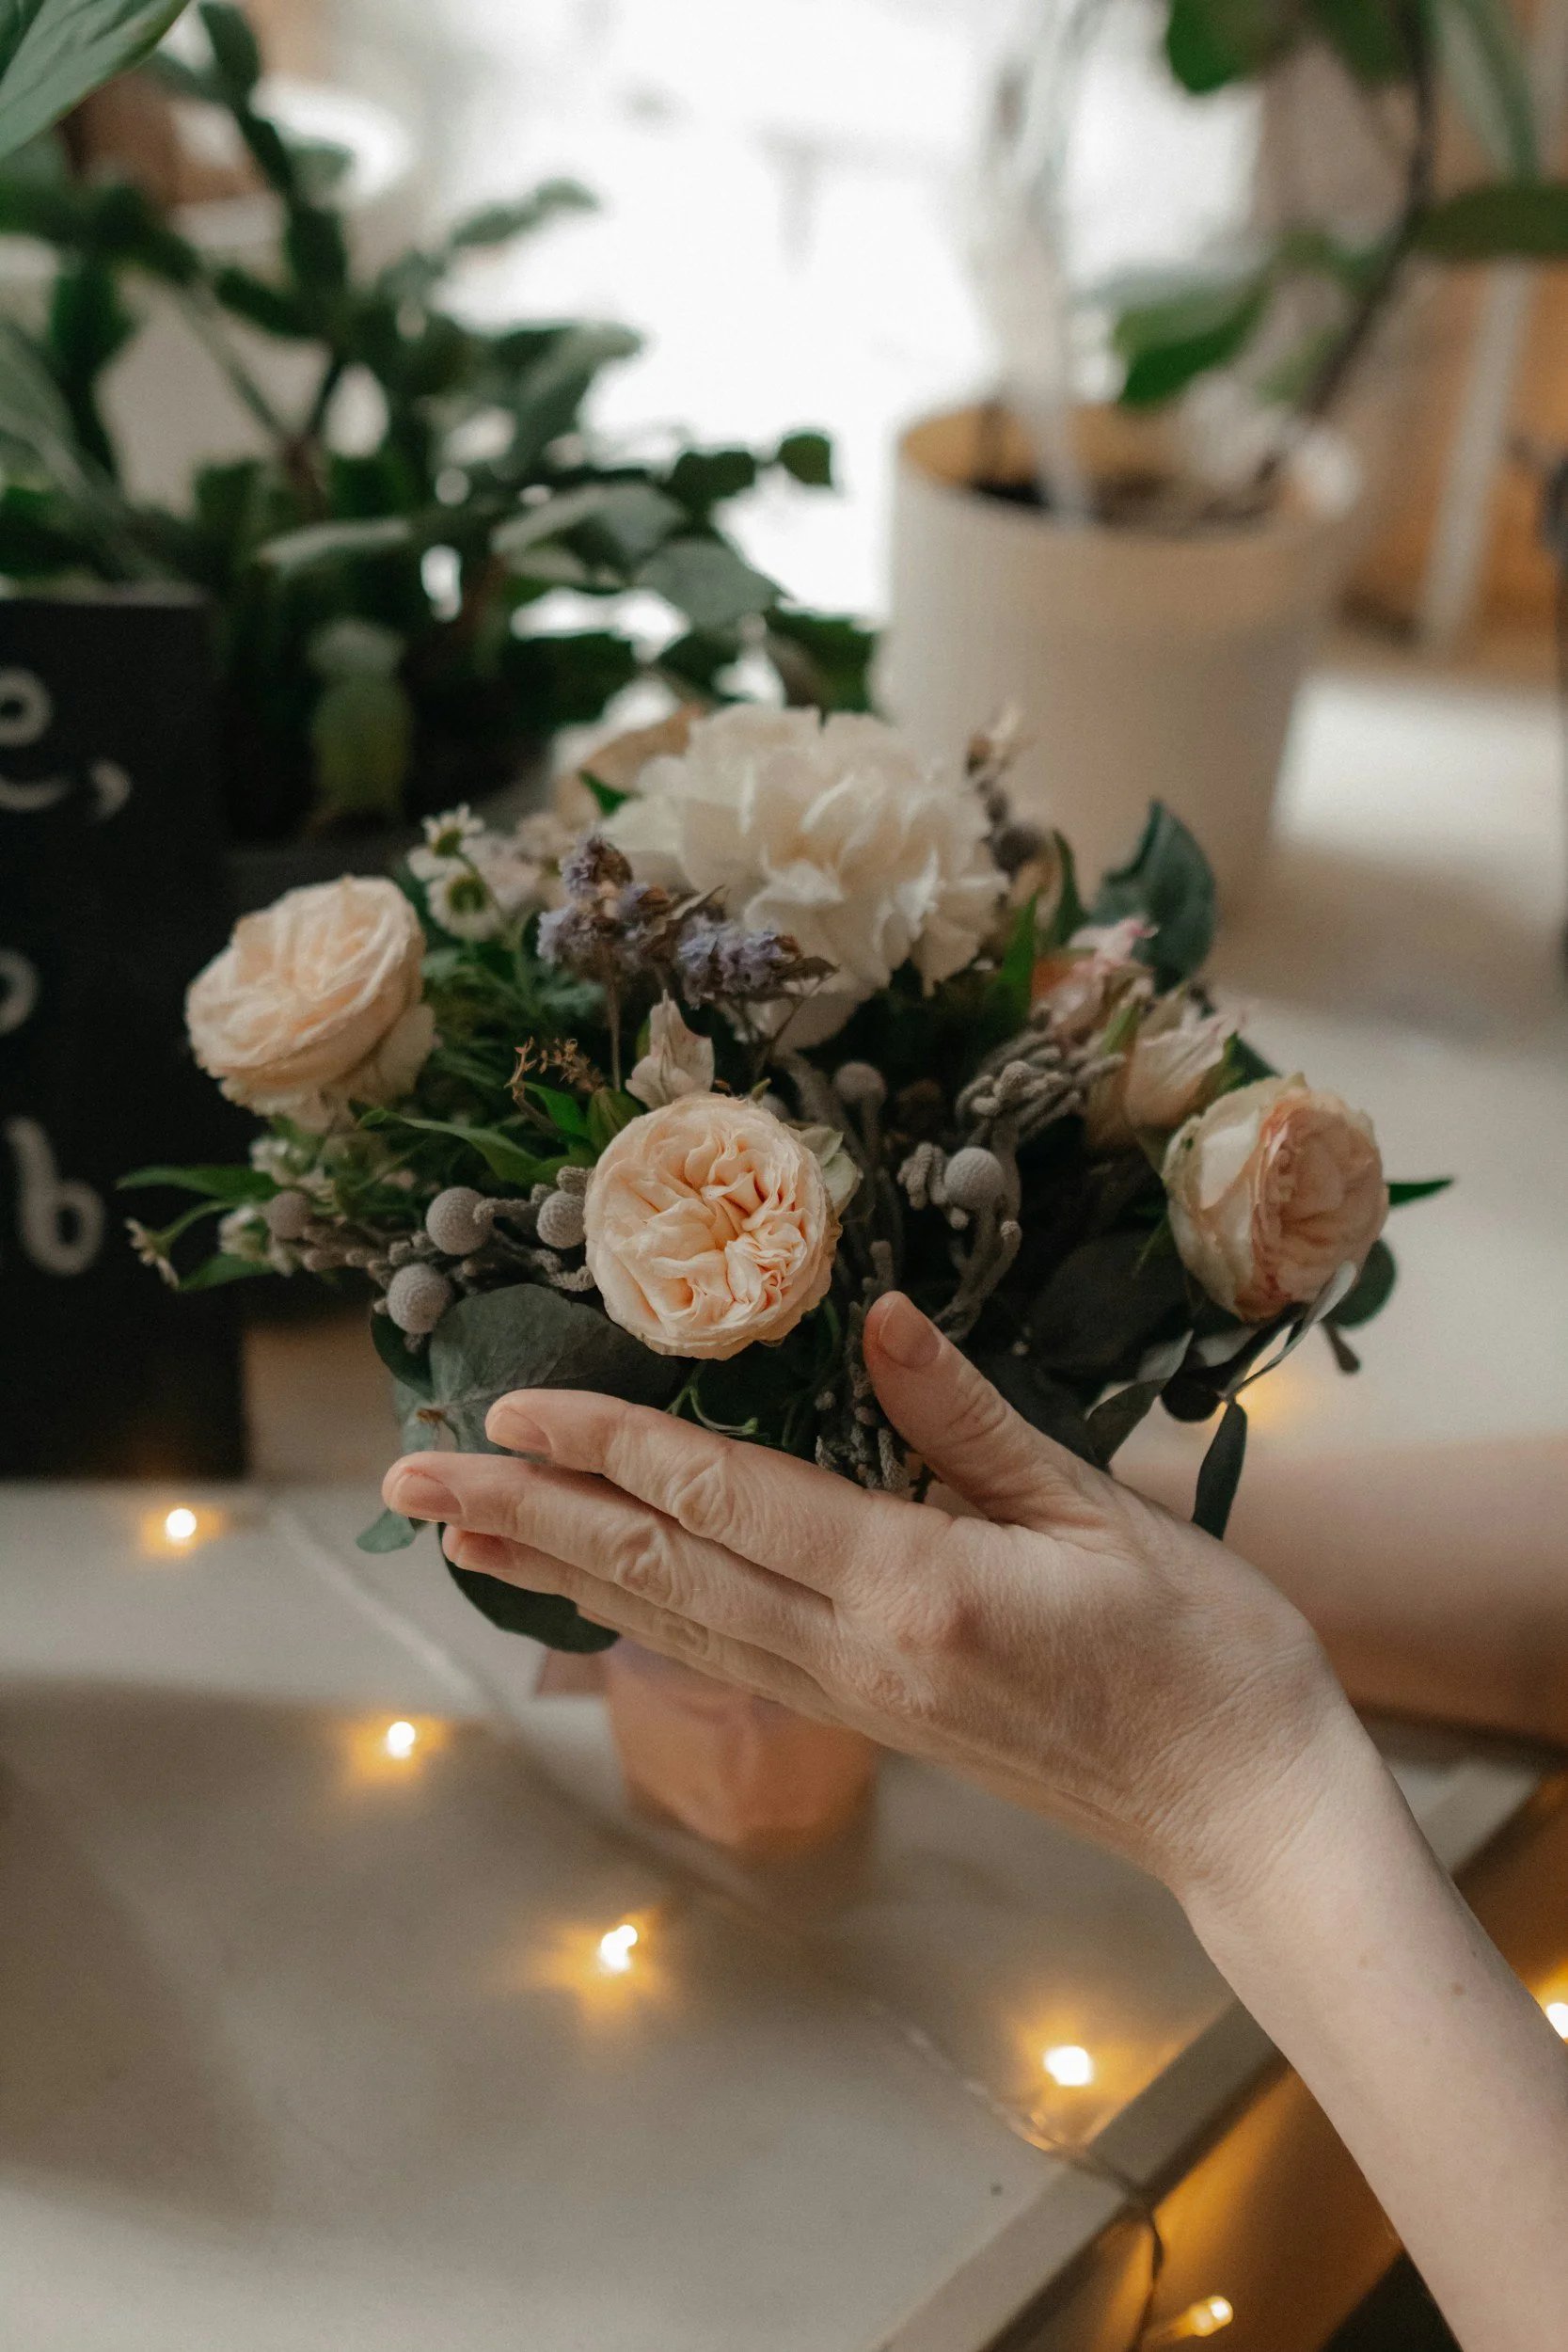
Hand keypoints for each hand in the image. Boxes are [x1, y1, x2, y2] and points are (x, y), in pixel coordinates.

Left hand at [384, 1291, 1350, 1898]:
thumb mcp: (1099, 1512)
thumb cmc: (1202, 1655)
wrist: (1243, 1806)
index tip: (511, 1409)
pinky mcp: (868, 1718)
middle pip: (660, 1571)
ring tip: (456, 1530)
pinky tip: (588, 1589)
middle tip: (408, 1477)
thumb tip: (876, 1318)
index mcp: (915, 1589)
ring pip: (672, 1623)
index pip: (726, 1501)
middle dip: (527, 1516)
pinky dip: (634, 1616)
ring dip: (555, 1569)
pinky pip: (722, 1657)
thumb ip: (970, 1420)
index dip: (611, 1447)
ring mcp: (854, 1700)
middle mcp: (856, 1657)